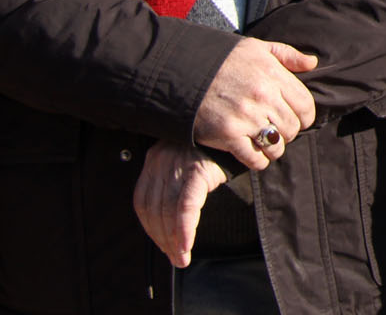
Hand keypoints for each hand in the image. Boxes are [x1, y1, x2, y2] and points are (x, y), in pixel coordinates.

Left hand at [132, 142, 230, 267]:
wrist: (242, 129)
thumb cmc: (217, 149)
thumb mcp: (188, 161)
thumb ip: (175, 183)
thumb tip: (170, 222)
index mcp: (155, 159)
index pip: (143, 201)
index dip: (150, 228)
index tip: (162, 245)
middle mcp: (161, 160)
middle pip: (153, 208)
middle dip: (162, 238)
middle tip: (175, 258)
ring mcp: (177, 164)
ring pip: (167, 211)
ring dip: (172, 240)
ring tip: (182, 258)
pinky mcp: (197, 171)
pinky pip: (186, 207)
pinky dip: (184, 230)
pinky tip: (187, 246)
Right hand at [193, 37, 317, 169]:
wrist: (180, 71)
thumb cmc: (221, 59)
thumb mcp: (256, 48)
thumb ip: (287, 55)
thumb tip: (312, 63)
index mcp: (273, 75)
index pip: (306, 105)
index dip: (305, 116)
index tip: (296, 118)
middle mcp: (262, 97)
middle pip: (292, 127)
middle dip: (288, 132)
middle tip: (277, 131)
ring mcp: (245, 117)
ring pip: (276, 144)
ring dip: (274, 148)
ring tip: (267, 143)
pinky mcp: (227, 135)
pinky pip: (255, 158)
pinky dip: (259, 161)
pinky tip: (254, 155)